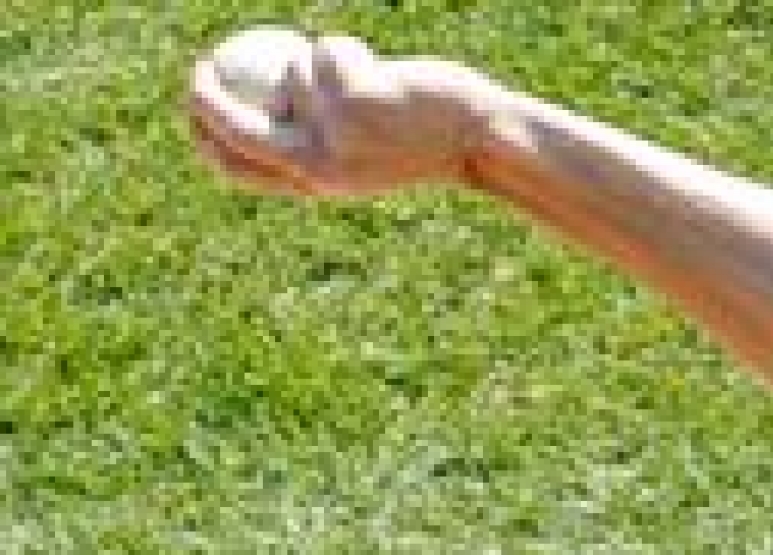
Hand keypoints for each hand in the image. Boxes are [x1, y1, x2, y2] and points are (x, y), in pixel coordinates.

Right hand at [187, 33, 492, 198]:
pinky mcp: (352, 93)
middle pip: (235, 126)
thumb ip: (314, 145)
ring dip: (323, 62)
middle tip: (203, 64)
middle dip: (204, 93)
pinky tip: (384, 70)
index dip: (203, 136)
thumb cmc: (423, 146)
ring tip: (369, 81)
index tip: (191, 108)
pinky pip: (328, 49)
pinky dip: (351, 49)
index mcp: (316, 184)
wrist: (479, 139)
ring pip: (293, 70)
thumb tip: (255, 116)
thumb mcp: (362, 158)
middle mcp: (319, 164)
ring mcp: (335, 128)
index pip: (239, 168)